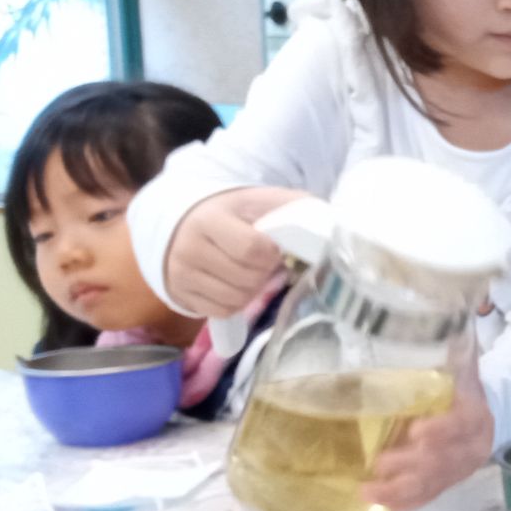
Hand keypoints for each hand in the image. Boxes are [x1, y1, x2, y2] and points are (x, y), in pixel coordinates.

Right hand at [164, 187, 309, 316]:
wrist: (182, 222)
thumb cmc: (231, 212)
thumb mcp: (258, 200)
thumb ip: (291, 206)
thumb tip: (329, 226)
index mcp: (208, 220)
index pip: (251, 249)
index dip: (272, 254)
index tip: (275, 249)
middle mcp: (189, 249)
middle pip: (246, 278)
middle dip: (265, 273)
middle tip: (267, 263)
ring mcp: (181, 275)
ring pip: (235, 299)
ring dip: (254, 290)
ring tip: (253, 273)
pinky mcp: (181, 295)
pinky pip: (221, 311)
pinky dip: (237, 303)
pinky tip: (237, 285)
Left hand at [363, 355, 495, 510]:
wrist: (487, 419)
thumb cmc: (465, 391)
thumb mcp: (465, 369)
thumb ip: (457, 352)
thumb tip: (448, 318)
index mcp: (475, 417)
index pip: (461, 426)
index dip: (442, 430)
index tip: (416, 430)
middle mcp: (470, 448)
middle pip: (443, 461)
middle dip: (411, 464)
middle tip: (379, 462)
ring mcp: (456, 470)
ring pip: (431, 484)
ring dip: (399, 490)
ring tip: (367, 491)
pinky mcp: (444, 483)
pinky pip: (426, 498)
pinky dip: (403, 503)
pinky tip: (379, 504)